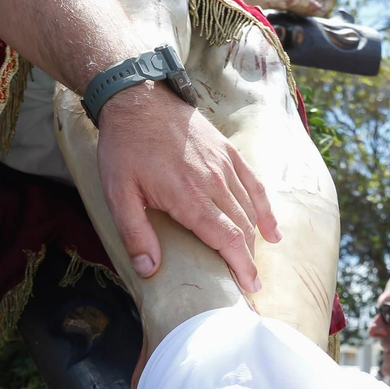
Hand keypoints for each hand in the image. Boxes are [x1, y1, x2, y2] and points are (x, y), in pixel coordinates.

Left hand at [95, 84, 279, 294]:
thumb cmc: (125, 148)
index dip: (242, 267)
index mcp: (190, 197)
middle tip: (249, 286)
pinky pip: (254, 184)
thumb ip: (135, 233)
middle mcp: (214, 183)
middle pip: (242, 229)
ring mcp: (225, 166)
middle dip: (249, 260)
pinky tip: (271, 229)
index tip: (249, 289)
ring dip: (254, 239)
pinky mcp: (228, 152)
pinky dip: (265, 209)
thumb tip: (149, 269)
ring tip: (253, 264)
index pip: (227, 240)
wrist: (138, 99)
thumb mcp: (118, 193)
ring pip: (250, 209)